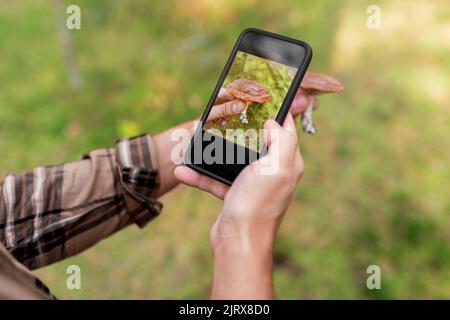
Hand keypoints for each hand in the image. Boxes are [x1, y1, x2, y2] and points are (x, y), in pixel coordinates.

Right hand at [175, 113, 303, 251]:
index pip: (285, 129)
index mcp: (287, 162)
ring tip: (196, 140)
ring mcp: (252, 183)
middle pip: (255, 141)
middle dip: (238, 129)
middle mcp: (272, 171)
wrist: (238, 242)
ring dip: (213, 152)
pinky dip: (201, 175)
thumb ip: (282, 141)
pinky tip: (183, 171)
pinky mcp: (234, 194)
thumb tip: (273, 122)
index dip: (274, 111)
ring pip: (232, 159)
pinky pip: (216, 178)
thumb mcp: (277, 167)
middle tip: (223, 114)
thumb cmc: (258, 204)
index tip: (259, 96)